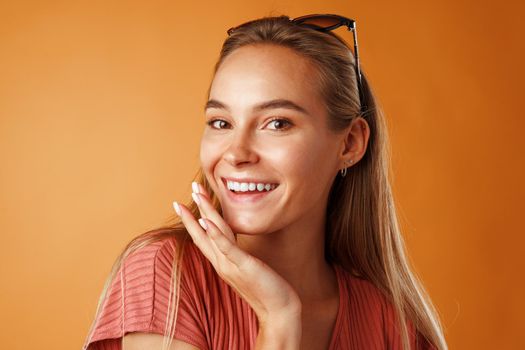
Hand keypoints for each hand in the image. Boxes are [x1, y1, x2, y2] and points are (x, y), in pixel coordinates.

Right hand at [172, 182, 301, 325]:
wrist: (279, 311)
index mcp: (222, 263)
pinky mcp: (244, 266)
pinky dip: (215, 235)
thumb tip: (234, 242)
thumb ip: (237, 255)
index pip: (203, 238)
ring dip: (203, 212)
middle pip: (202, 233)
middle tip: (185, 190)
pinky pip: (227, 247)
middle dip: (192, 212)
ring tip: (195, 194)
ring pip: (213, 234)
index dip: (192, 221)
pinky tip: (206, 221)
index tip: (183, 203)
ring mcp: (231, 265)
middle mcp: (222, 263)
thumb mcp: (247, 267)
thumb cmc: (267, 288)